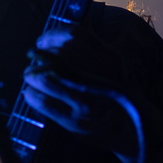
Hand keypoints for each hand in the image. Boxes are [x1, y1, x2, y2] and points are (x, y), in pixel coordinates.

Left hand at [22, 27, 144, 162]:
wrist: (131, 128)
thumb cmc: (117, 90)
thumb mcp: (115, 63)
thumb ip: (91, 47)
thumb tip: (57, 34)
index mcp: (110, 59)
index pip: (74, 34)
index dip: (52, 35)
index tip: (43, 41)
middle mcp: (98, 78)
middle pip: (56, 55)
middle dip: (39, 55)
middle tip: (34, 58)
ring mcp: (86, 101)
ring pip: (45, 78)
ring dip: (32, 74)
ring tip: (31, 75)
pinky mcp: (74, 121)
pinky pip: (42, 101)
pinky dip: (31, 93)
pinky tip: (32, 92)